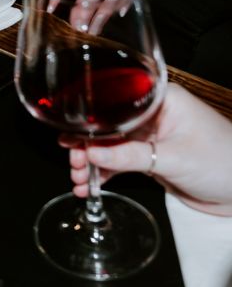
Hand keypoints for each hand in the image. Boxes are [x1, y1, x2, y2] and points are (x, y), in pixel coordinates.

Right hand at [59, 83, 231, 216]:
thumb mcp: (175, 158)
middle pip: (108, 126)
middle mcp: (153, 115)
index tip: (71, 137)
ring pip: (110, 146)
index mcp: (162, 100)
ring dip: (92, 164)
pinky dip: (105, 174)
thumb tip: (92, 153)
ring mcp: (151, 137)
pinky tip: (91, 186)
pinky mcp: (151, 158)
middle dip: (87, 146)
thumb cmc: (226, 163)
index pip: (115, 104)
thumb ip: (131, 156)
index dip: (90, 121)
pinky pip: (119, 162)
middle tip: (75, 163)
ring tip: (80, 180)